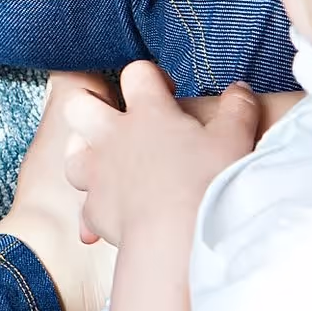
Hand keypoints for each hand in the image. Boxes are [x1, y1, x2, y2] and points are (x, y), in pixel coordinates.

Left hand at [63, 62, 258, 246]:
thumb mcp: (234, 139)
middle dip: (90, 103)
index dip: (149, 76)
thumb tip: (239, 89)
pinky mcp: (93, 209)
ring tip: (105, 160)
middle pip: (79, 104)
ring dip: (84, 153)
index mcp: (147, 113)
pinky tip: (109, 214)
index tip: (166, 92)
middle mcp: (113, 137)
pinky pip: (84, 206)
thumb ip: (237, 108)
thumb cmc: (208, 183)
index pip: (135, 74)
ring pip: (72, 152)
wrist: (177, 237)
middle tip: (113, 114)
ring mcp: (97, 173)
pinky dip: (94, 208)